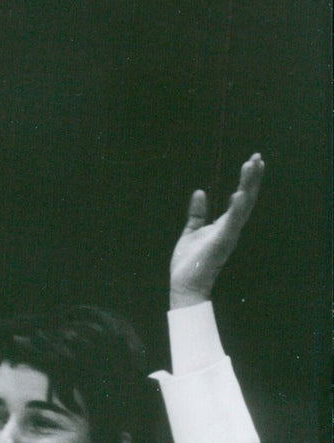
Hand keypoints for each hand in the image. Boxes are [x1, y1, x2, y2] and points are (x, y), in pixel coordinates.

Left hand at [170, 153, 263, 309]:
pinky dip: (236, 209)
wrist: (185, 286)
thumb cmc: (189, 263)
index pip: (240, 199)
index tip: (253, 161)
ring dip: (247, 186)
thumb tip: (200, 192)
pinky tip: (238, 194)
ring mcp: (228, 236)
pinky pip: (231, 224)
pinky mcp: (221, 244)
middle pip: (246, 199)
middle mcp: (230, 229)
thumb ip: (197, 214)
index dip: (247, 180)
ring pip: (243, 207)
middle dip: (252, 178)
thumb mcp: (191, 232)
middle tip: (257, 157)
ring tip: (252, 166)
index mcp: (224, 225)